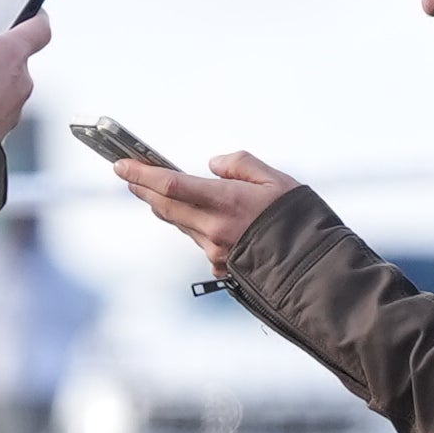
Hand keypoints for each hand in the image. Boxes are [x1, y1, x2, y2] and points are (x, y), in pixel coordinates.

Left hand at [115, 148, 300, 274]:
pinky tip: (195, 215)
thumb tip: (212, 165)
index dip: (142, 174)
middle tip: (128, 175)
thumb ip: (240, 165)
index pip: (171, 185)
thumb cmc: (297, 219)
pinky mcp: (218, 265)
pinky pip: (196, 239)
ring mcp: (213, 250)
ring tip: (153, 190)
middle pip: (165, 206)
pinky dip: (191, 224)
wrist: (312, 267)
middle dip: (143, 189)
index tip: (121, 165)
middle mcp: (213, 228)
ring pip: (179, 223)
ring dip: (164, 206)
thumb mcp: (275, 179)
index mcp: (225, 202)